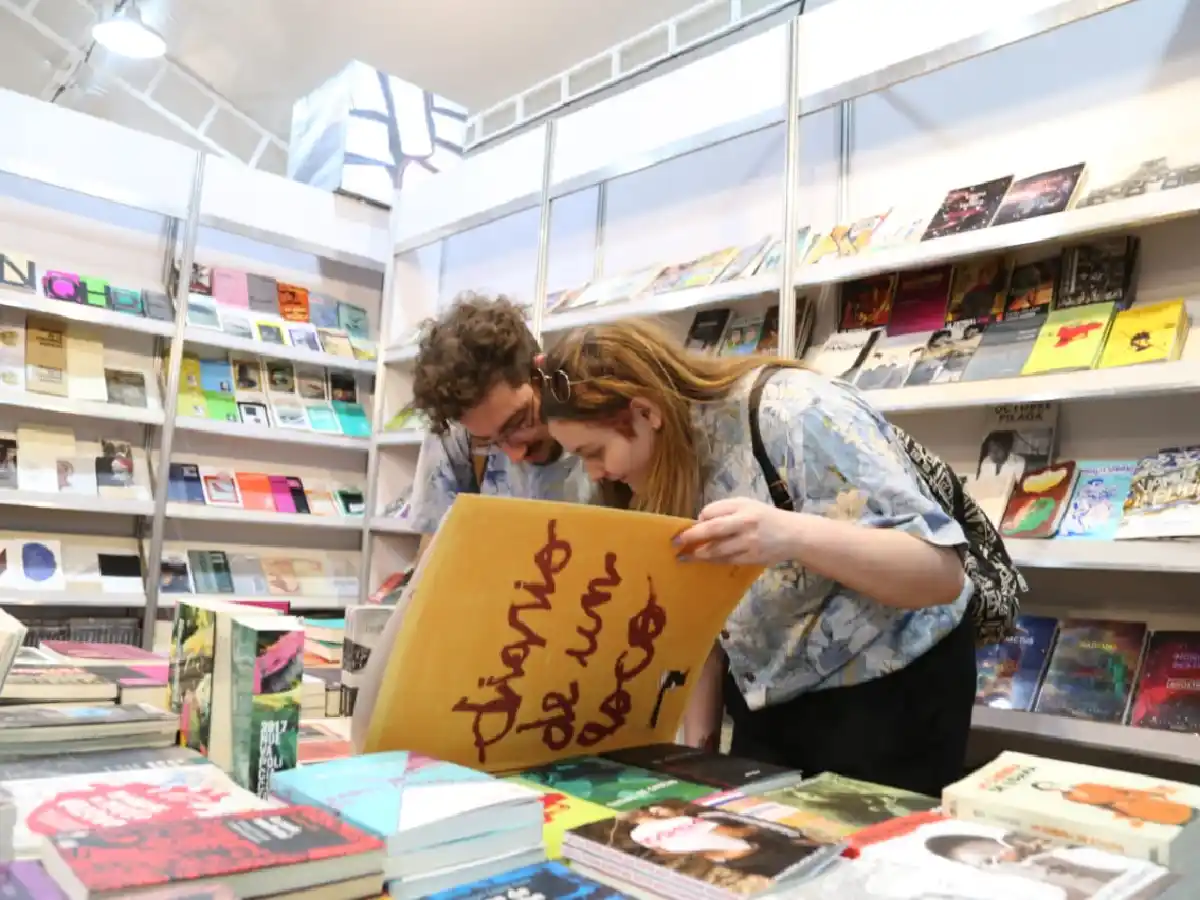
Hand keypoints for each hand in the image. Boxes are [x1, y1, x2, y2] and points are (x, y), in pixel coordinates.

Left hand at [674, 497, 805, 565]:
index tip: (691, 525)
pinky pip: (726, 561)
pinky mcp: (751, 559)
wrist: (792, 535)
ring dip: (697, 554)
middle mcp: (745, 524)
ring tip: (683, 557)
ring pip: (717, 550)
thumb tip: (701, 521)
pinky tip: (702, 560)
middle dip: (691, 537)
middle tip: (675, 542)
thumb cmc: (764, 517)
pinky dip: (712, 561)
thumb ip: (724, 509)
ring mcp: (749, 543)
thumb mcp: (746, 504)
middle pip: (712, 530)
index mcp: (743, 507)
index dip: (699, 519)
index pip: (712, 512)